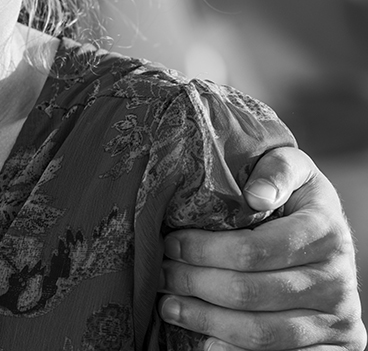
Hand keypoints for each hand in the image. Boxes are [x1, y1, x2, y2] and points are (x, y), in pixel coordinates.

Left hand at [158, 146, 365, 350]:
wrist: (335, 240)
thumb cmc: (299, 198)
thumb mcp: (294, 168)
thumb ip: (277, 170)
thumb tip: (256, 194)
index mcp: (325, 231)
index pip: (255, 249)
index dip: (206, 249)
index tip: (172, 243)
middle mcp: (336, 280)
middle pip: (251, 293)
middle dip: (196, 283)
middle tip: (163, 273)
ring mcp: (338, 320)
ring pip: (261, 333)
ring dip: (207, 321)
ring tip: (170, 306)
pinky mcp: (336, 348)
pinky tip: (206, 340)